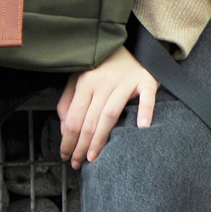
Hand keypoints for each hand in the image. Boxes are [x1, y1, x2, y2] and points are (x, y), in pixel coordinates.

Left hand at [56, 45, 159, 169]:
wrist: (131, 47)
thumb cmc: (102, 68)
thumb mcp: (79, 78)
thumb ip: (68, 102)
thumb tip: (64, 130)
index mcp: (85, 81)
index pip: (74, 116)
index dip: (68, 139)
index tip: (66, 156)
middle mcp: (104, 81)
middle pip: (90, 119)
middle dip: (81, 145)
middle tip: (78, 163)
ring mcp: (126, 81)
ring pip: (110, 113)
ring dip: (101, 138)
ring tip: (95, 157)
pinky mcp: (146, 80)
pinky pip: (146, 97)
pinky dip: (145, 110)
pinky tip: (142, 127)